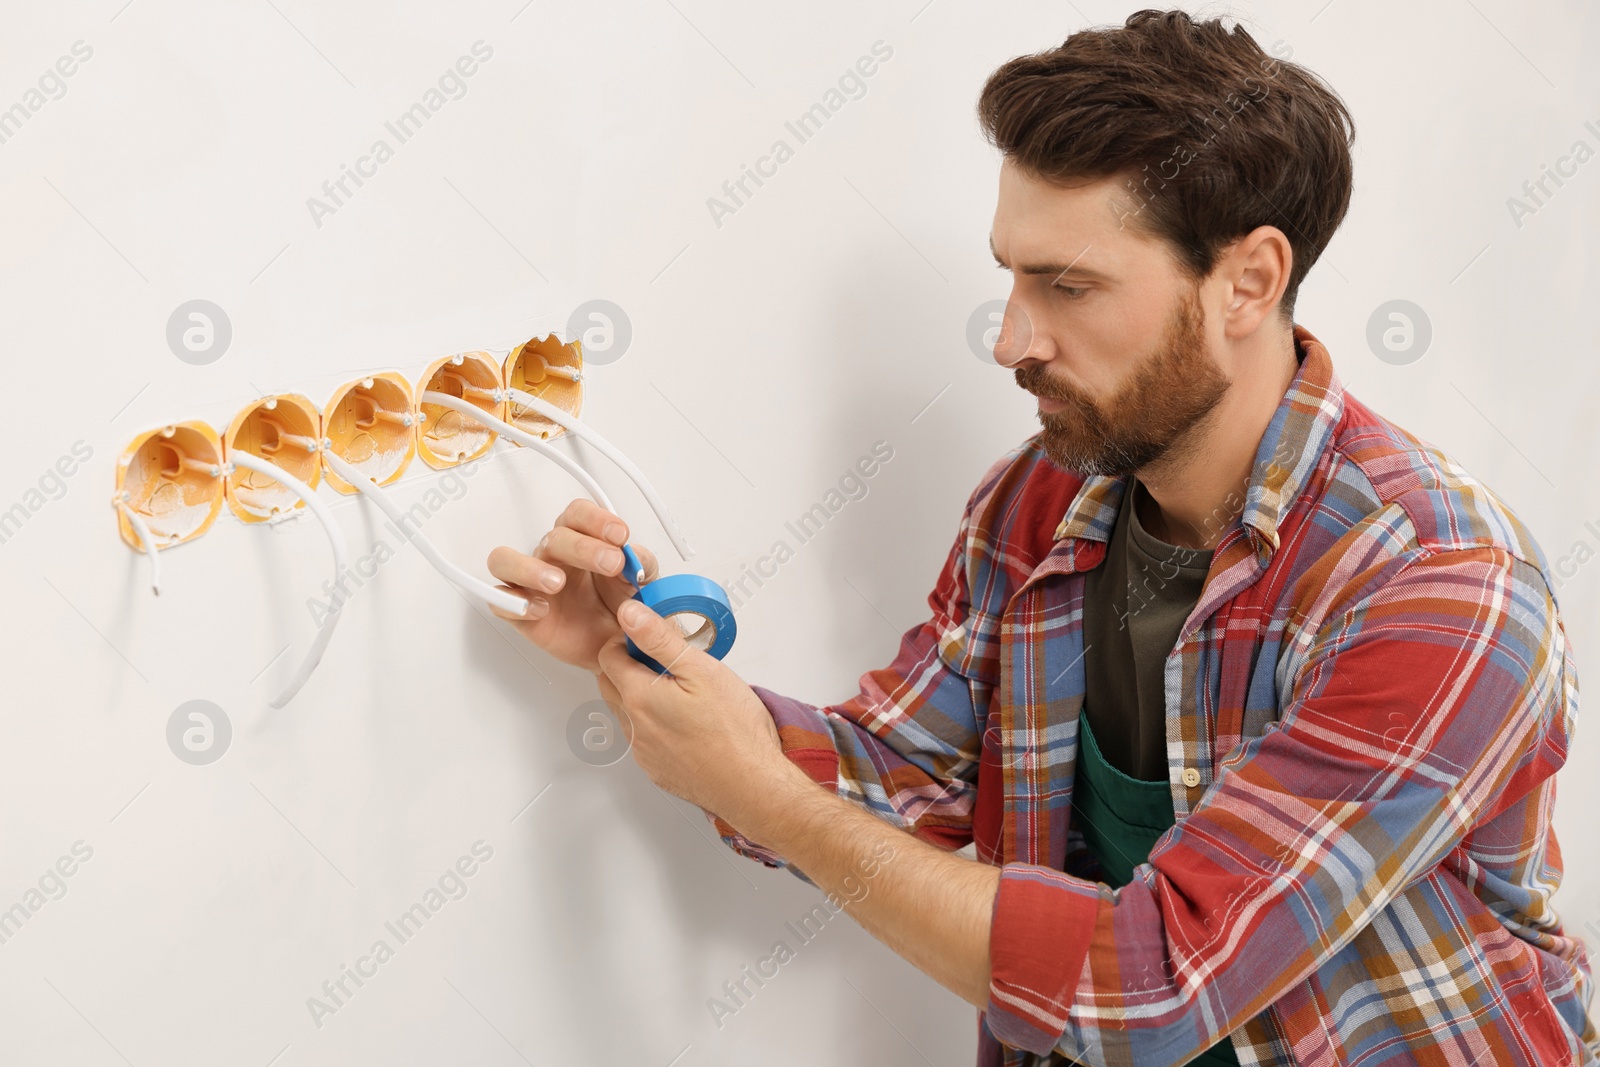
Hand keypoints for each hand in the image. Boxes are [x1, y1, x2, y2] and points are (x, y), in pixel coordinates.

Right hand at [485, 499, 658, 673]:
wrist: (617, 646)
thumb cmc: (621, 607)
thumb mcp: (642, 582)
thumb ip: (642, 564)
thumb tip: (634, 554)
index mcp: (582, 540)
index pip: (578, 515)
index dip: (596, 519)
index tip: (620, 534)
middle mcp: (553, 557)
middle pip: (552, 537)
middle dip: (582, 547)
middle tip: (610, 563)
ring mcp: (531, 583)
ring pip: (504, 560)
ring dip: (530, 567)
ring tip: (557, 582)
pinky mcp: (521, 613)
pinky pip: (501, 601)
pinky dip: (514, 603)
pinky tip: (541, 610)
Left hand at [594, 597, 786, 817]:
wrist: (752, 785)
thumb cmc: (734, 730)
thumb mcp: (701, 669)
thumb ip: (659, 639)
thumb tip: (629, 614)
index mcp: (639, 697)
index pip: (607, 657)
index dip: (626, 641)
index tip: (652, 639)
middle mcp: (633, 727)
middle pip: (610, 685)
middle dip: (627, 666)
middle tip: (665, 661)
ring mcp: (644, 753)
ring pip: (626, 713)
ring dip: (640, 696)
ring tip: (680, 691)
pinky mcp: (658, 770)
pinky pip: (643, 739)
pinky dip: (654, 724)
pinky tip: (686, 722)